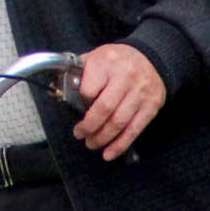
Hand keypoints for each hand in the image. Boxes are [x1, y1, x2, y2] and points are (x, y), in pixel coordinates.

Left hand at [72, 43, 166, 161]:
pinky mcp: (151, 106)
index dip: (80, 103)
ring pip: (119, 122)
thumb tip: (58, 89)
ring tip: (91, 143)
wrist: (151, 58)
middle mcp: (125, 77)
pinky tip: (109, 153)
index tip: (75, 111)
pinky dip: (120, 145)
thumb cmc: (116, 61)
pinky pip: (134, 129)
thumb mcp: (95, 57)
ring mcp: (140, 93)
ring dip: (102, 138)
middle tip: (80, 134)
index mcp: (106, 63)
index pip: (89, 89)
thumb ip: (78, 73)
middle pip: (104, 109)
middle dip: (89, 126)